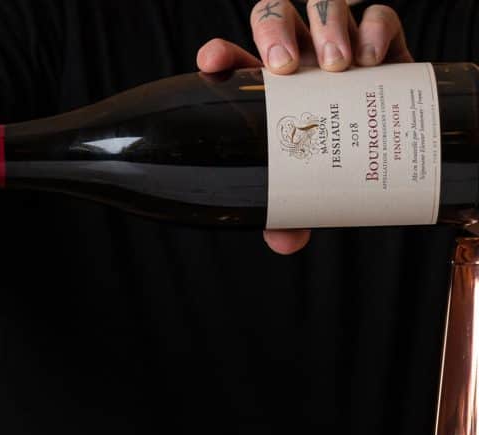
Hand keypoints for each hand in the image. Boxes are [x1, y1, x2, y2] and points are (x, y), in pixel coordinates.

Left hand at [196, 0, 411, 253]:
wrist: (393, 143)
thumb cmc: (333, 158)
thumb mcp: (309, 183)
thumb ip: (292, 208)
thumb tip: (285, 240)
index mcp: (265, 83)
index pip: (233, 57)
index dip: (220, 54)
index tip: (212, 63)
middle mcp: (297, 54)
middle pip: (275, 15)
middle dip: (275, 32)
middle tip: (286, 68)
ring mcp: (337, 41)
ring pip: (323, 5)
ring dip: (326, 27)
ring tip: (335, 64)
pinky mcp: (381, 39)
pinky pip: (378, 14)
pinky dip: (374, 29)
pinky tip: (371, 58)